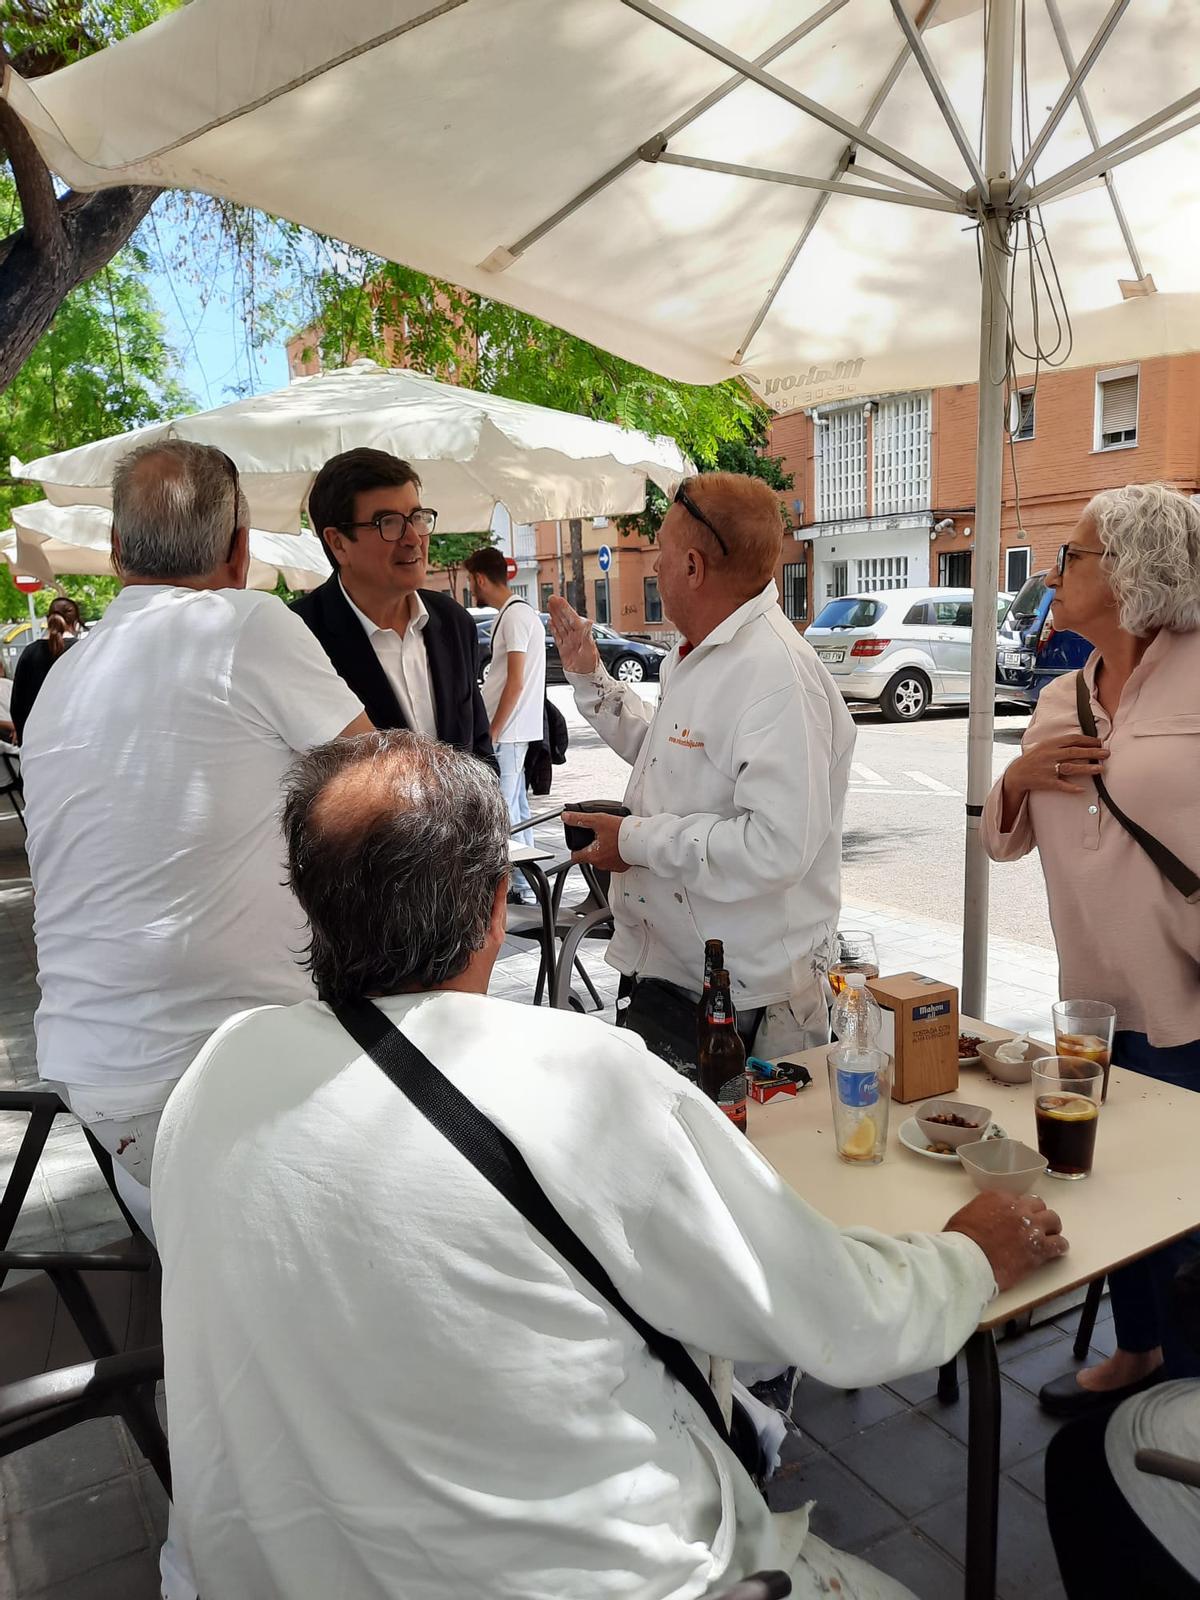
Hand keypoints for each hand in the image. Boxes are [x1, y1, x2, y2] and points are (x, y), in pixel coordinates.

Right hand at [548, 596, 599, 674]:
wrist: (587, 681)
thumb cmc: (591, 667)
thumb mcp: (590, 650)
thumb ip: (587, 635)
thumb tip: (588, 622)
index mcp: (582, 634)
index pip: (571, 617)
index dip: (564, 607)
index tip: (558, 599)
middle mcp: (576, 637)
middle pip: (565, 619)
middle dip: (558, 608)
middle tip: (551, 598)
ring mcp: (570, 643)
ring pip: (561, 626)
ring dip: (555, 615)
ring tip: (550, 607)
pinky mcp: (565, 650)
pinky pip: (558, 636)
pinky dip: (554, 629)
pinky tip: (551, 622)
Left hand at [563, 810, 629, 872]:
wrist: (642, 839)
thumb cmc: (622, 833)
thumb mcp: (598, 820)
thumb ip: (580, 819)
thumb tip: (566, 817)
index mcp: (592, 855)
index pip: (575, 857)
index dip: (574, 848)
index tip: (577, 843)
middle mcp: (600, 864)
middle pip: (588, 856)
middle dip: (591, 846)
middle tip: (598, 835)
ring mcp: (611, 866)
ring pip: (600, 858)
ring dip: (602, 850)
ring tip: (609, 838)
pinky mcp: (621, 866)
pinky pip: (612, 860)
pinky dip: (613, 853)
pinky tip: (617, 844)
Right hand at [944, 1191, 1067, 1292]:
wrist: (967, 1259)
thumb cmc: (960, 1239)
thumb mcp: (967, 1213)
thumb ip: (983, 1210)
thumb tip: (987, 1219)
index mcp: (999, 1197)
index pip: (1019, 1199)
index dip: (1019, 1210)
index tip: (1016, 1220)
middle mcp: (1018, 1208)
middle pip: (1038, 1206)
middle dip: (1038, 1215)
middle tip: (1034, 1227)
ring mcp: (1030, 1227)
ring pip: (1053, 1220)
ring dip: (1051, 1228)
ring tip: (1048, 1238)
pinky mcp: (1039, 1248)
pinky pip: (1059, 1243)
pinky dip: (1059, 1246)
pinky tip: (1056, 1250)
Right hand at [1003, 736, 1109, 802]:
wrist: (1017, 773)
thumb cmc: (1034, 758)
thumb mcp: (1044, 745)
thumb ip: (1060, 743)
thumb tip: (1081, 739)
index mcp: (1050, 744)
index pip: (1072, 739)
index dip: (1088, 740)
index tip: (1100, 742)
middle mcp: (1050, 755)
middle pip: (1075, 752)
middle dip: (1092, 752)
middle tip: (1106, 754)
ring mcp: (1048, 768)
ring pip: (1070, 767)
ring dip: (1086, 768)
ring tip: (1100, 769)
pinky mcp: (1046, 782)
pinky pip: (1061, 785)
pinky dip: (1071, 787)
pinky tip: (1082, 789)